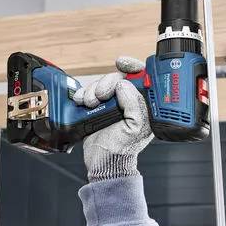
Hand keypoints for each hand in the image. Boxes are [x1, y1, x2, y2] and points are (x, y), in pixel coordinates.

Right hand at [73, 57, 153, 181]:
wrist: (103, 162)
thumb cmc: (123, 149)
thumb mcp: (136, 127)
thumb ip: (135, 104)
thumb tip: (124, 85)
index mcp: (143, 104)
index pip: (142, 76)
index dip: (132, 66)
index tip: (121, 63)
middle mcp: (129, 101)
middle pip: (118, 77)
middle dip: (107, 82)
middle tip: (101, 95)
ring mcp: (112, 103)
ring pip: (102, 83)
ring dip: (93, 90)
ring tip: (90, 103)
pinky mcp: (97, 106)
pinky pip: (89, 91)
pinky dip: (84, 93)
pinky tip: (82, 102)